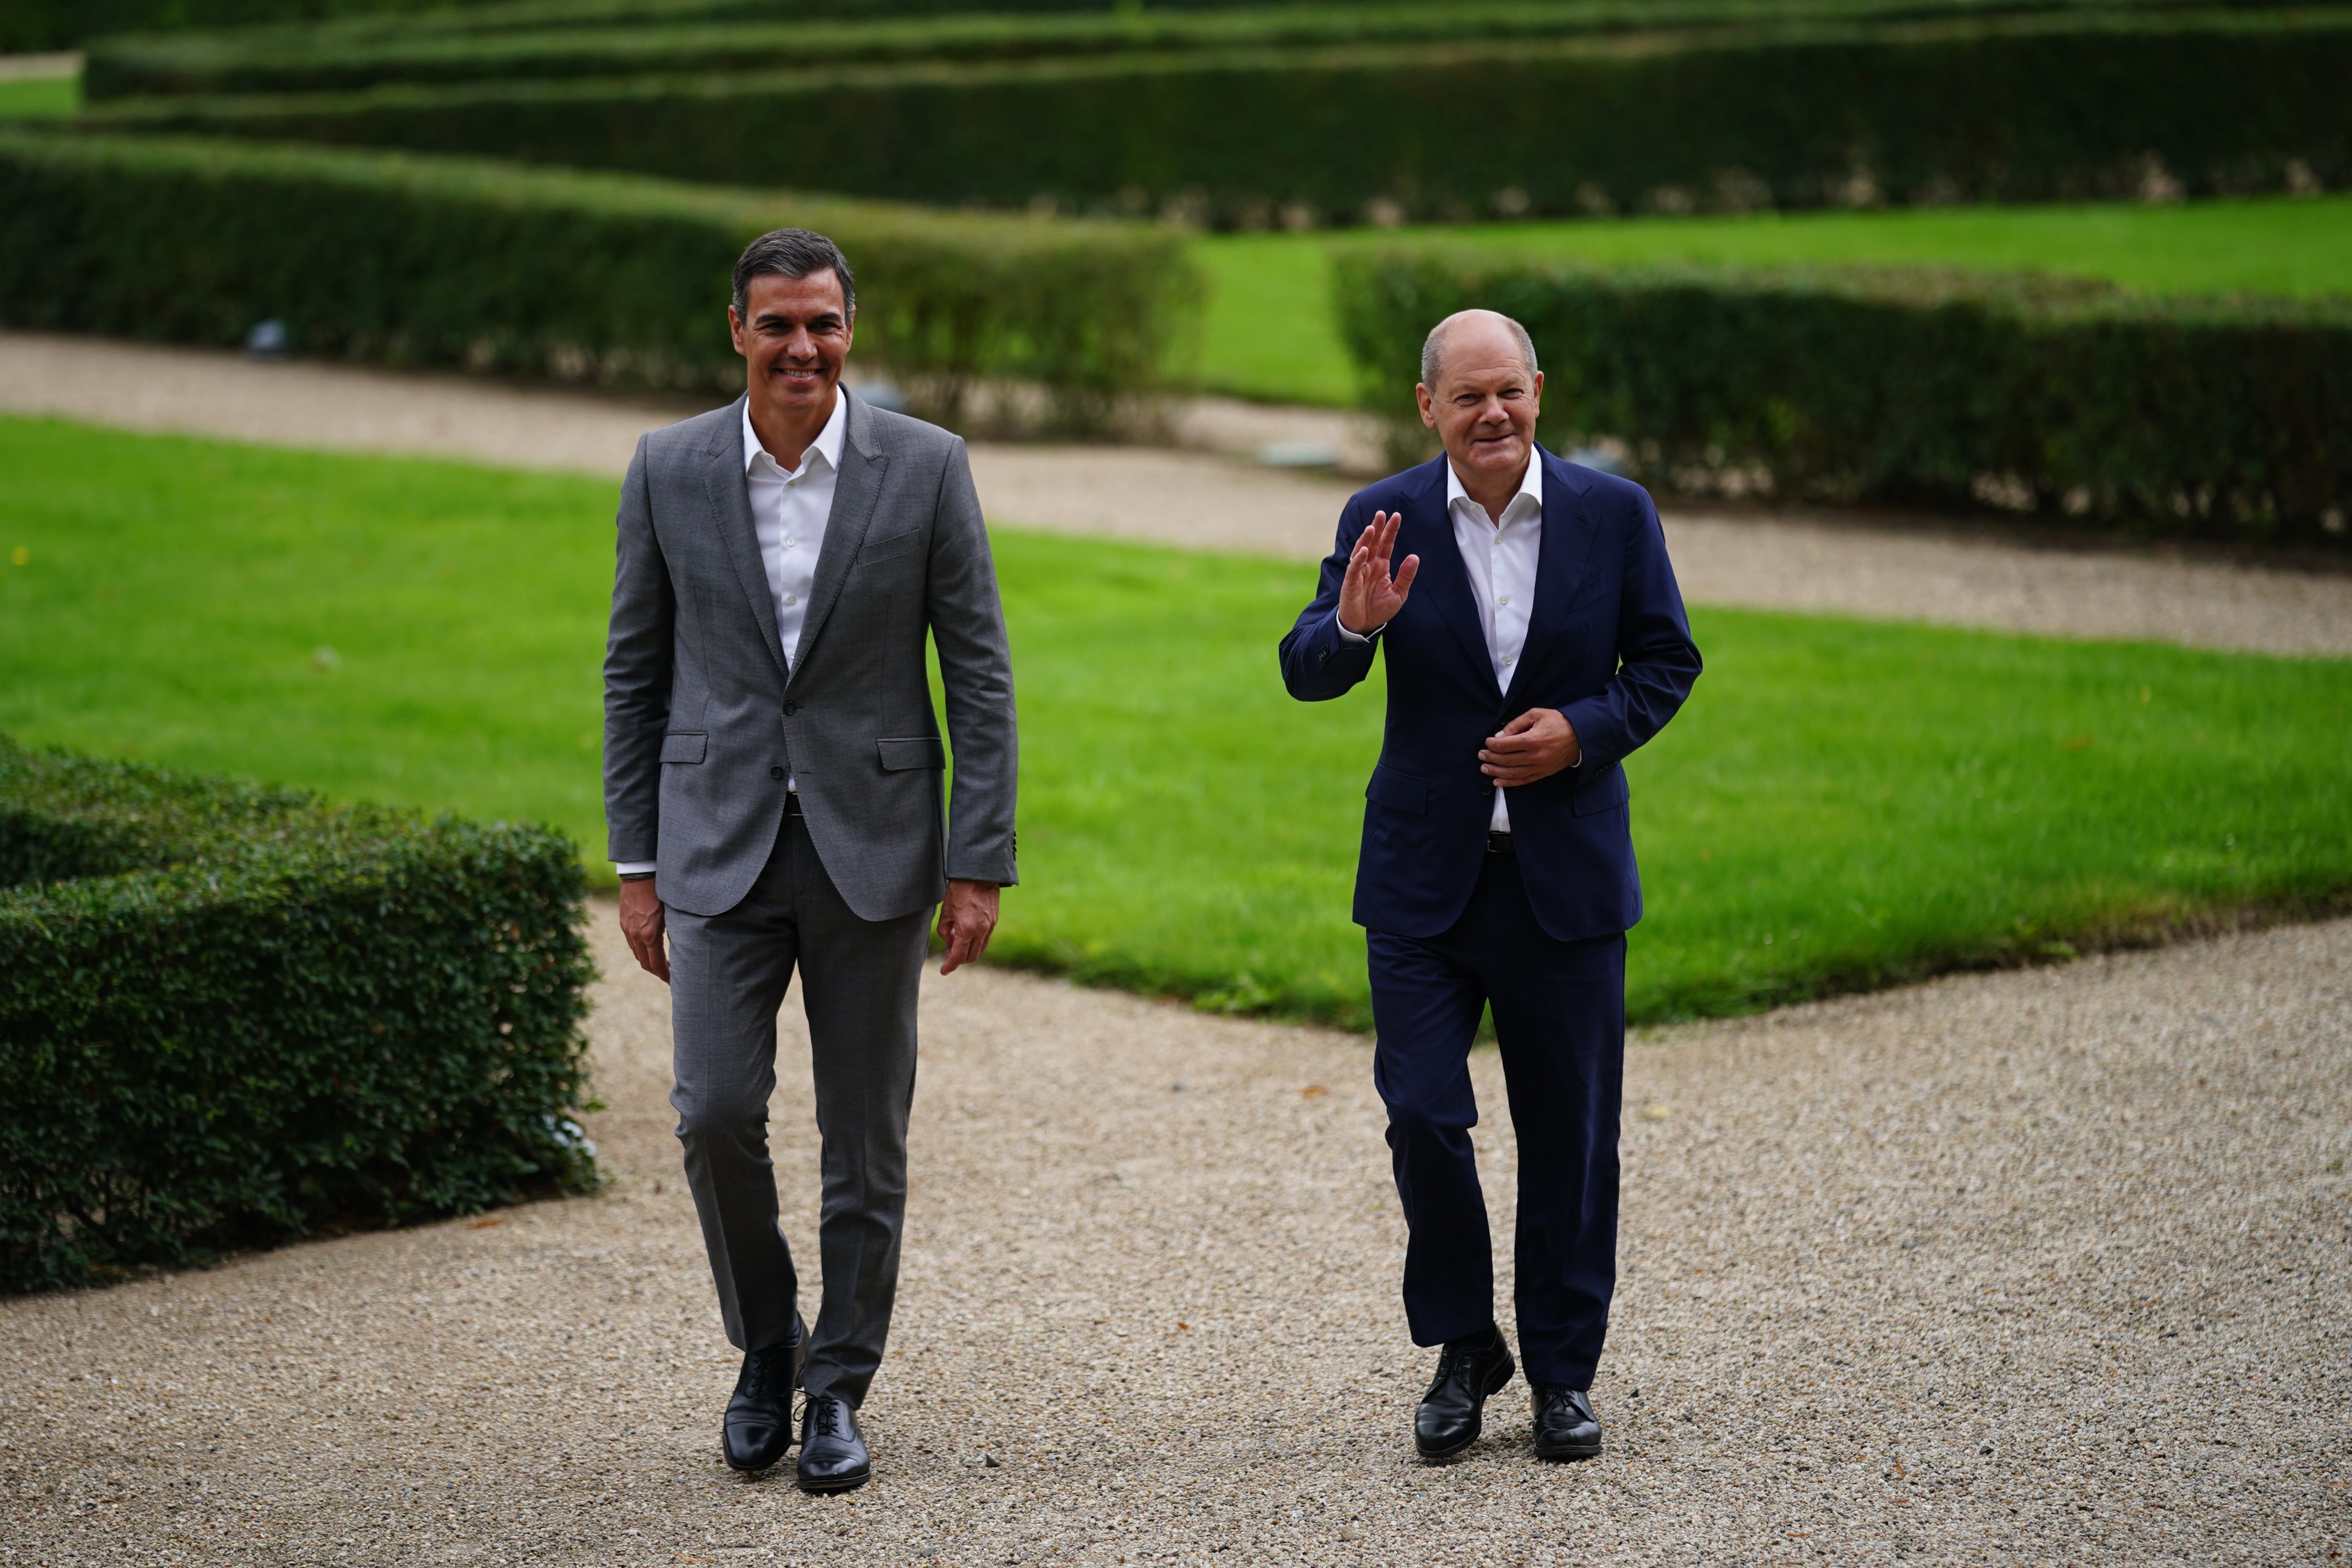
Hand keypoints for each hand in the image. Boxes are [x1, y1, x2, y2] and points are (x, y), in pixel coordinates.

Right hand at [619, 877, 668, 983]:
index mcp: (649, 934)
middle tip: (671, 976)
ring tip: (663, 963)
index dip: (666, 976)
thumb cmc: (661, 890)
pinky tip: (651, 947)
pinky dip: (641, 950)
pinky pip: (632, 943)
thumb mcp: (673, 912)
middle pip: (645, 964)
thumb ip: (677, 931)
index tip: (674, 982)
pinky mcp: (623, 922)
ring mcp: (627, 929)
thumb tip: (684, 947)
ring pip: (637, 954)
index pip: (657, 964)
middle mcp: (635, 935)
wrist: (639, 873)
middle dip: (658, 972)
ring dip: (649, 962)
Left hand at [937, 879, 999, 973]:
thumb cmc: (959, 890)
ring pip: (980, 949)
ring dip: (969, 952)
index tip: (944, 970)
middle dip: (959, 960)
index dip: (950, 966)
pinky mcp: (994, 921)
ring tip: (958, 945)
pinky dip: (976, 942)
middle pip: (971, 956)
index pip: (958, 956)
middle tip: (949, 955)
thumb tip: (949, 945)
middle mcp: (981, 930)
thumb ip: (945, 932)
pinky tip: (967, 935)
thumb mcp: (946, 911)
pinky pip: (986, 939)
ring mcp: (990, 926)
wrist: (979, 874)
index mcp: (967, 928)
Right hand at [1338, 510, 1419, 634]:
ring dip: (1366, 539)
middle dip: (1377, 528)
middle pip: (1373, 542)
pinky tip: (1365, 550)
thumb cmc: (1379, 609)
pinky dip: (1358, 559)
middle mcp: (1370, 565)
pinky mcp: (1350, 582)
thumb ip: (1406, 575)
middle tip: (1382, 513)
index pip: (1386, 544)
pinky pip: (1354, 568)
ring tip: (1372, 527)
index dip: (1391, 530)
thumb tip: (1414, 556)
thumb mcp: (1399, 593)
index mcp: (1381, 566)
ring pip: (1361, 551)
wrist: (1365, 625)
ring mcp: (1359, 572)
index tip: (1396, 516)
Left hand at [1480, 708, 1580, 787]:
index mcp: (1533, 739)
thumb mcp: (1537, 715)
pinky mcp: (1543, 773)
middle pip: (1507, 760)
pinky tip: (1498, 782)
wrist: (1581, 736)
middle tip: (1481, 755)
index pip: (1506, 745)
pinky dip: (1509, 783)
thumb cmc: (1558, 722)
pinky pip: (1523, 781)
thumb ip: (1516, 724)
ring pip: (1513, 773)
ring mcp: (1540, 767)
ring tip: (1485, 769)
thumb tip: (1500, 735)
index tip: (1487, 742)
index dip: (1493, 745)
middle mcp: (1536, 756)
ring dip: (1496, 772)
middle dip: (1491, 758)